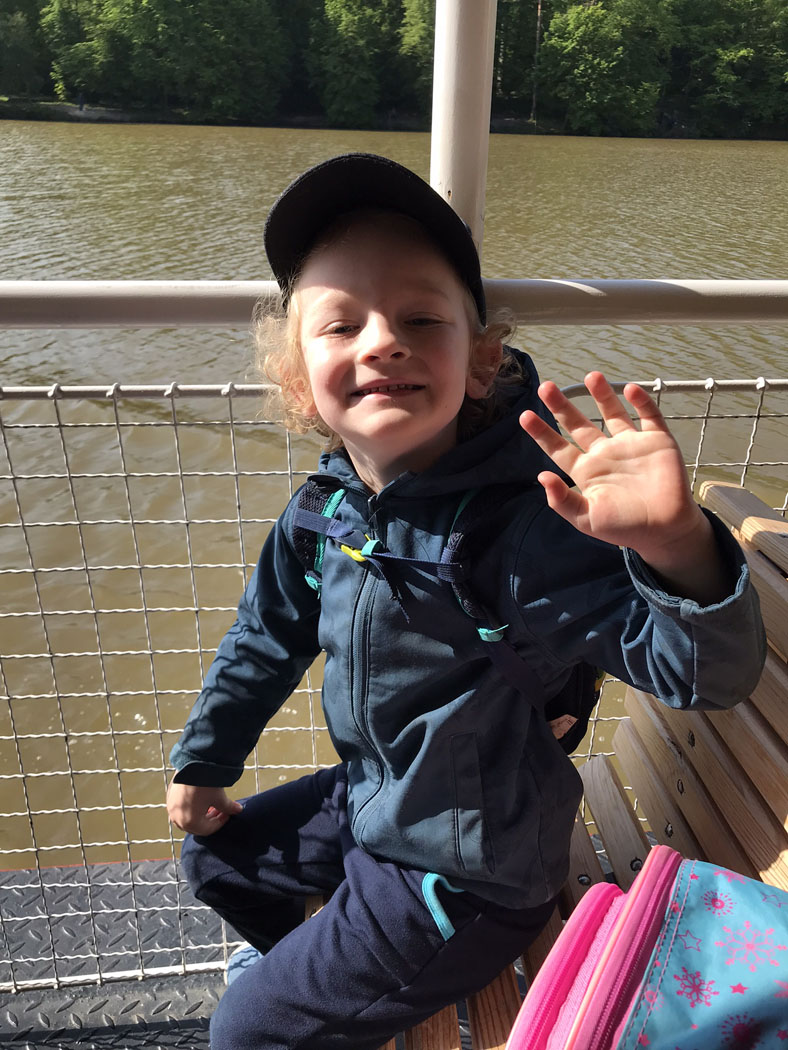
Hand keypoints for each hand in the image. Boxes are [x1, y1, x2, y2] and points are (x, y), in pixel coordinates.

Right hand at [166, 781, 242, 835]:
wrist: (191, 763)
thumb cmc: (205, 783)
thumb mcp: (220, 797)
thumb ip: (228, 808)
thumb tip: (238, 810)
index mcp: (190, 823)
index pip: (208, 829)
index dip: (220, 822)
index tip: (228, 814)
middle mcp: (177, 819)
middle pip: (196, 826)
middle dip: (210, 820)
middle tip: (221, 811)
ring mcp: (171, 808)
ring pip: (187, 819)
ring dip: (200, 815)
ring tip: (211, 805)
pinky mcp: (169, 798)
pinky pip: (180, 809)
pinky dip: (190, 808)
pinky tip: (200, 799)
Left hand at [520, 372, 728, 601]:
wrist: (665, 530)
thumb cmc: (624, 527)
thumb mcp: (587, 519)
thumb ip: (563, 500)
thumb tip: (541, 477)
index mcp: (586, 471)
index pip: (558, 448)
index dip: (542, 432)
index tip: (524, 416)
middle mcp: (605, 454)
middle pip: (578, 424)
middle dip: (562, 406)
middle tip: (546, 386)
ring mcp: (630, 445)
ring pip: (613, 413)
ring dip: (602, 395)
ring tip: (591, 375)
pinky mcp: (657, 442)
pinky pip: (649, 416)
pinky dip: (642, 401)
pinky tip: (630, 389)